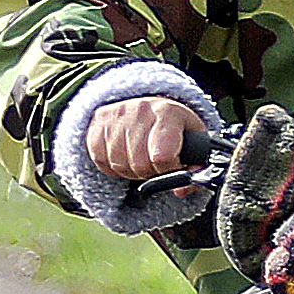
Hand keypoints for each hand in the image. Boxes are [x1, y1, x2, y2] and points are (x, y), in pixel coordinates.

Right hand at [82, 96, 204, 183]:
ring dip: (131, 170)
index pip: (162, 157)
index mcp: (168, 112)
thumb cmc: (175, 127)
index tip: (174, 166)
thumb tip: (181, 189)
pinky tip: (124, 155)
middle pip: (139, 164)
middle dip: (150, 172)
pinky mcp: (97, 123)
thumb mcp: (196, 141)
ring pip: (119, 165)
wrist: (150, 104)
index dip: (169, 170)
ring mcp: (115, 115)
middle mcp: (139, 109)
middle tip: (157, 163)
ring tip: (141, 158)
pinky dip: (113, 166)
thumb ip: (197, 168)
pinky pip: (100, 161)